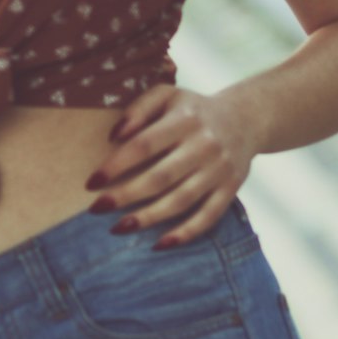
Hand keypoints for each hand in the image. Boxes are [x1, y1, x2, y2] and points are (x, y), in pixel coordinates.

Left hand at [85, 84, 255, 248]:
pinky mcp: (230, 189)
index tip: (92, 183)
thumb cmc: (193, 109)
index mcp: (185, 119)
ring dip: (148, 218)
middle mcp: (204, 144)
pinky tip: (159, 244)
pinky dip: (185, 234)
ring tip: (118, 228)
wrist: (245, 119)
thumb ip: (138, 109)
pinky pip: (208, 217)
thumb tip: (114, 136)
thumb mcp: (167, 95)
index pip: (144, 145)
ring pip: (181, 200)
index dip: (116, 165)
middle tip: (96, 209)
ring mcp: (219, 170)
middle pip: (160, 177)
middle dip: (125, 195)